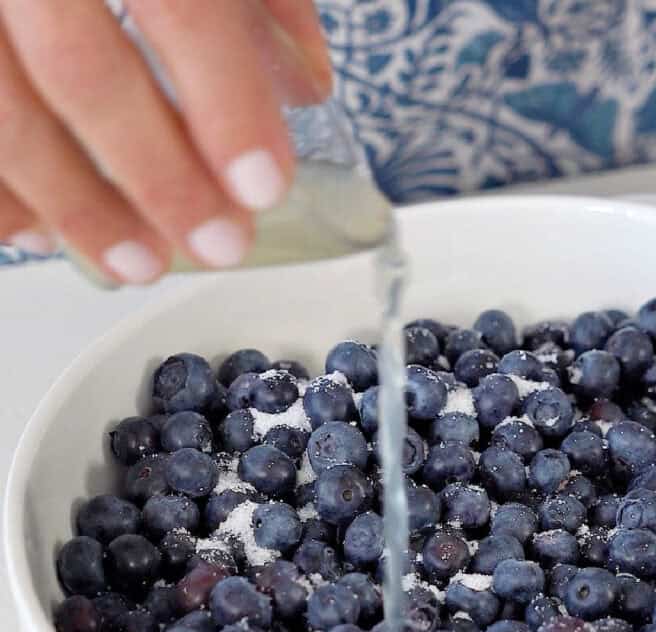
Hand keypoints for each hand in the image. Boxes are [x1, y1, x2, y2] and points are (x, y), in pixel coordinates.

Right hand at [0, 0, 331, 281]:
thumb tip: (306, 84)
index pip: (179, 0)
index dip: (224, 100)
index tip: (263, 186)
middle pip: (79, 67)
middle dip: (157, 176)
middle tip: (219, 242)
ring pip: (2, 111)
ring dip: (74, 204)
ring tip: (139, 262)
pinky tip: (35, 235)